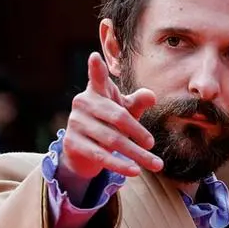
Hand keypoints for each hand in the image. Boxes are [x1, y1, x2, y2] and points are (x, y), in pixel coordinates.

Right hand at [60, 53, 162, 180]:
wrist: (84, 151)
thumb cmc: (109, 124)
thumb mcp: (125, 111)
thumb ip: (138, 102)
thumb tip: (152, 96)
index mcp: (97, 91)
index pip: (97, 78)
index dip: (96, 68)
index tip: (94, 56)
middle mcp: (83, 104)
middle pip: (117, 117)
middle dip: (138, 132)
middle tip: (153, 145)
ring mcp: (76, 123)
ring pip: (112, 140)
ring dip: (136, 154)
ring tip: (156, 165)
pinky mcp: (72, 143)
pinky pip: (101, 156)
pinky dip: (120, 165)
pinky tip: (134, 171)